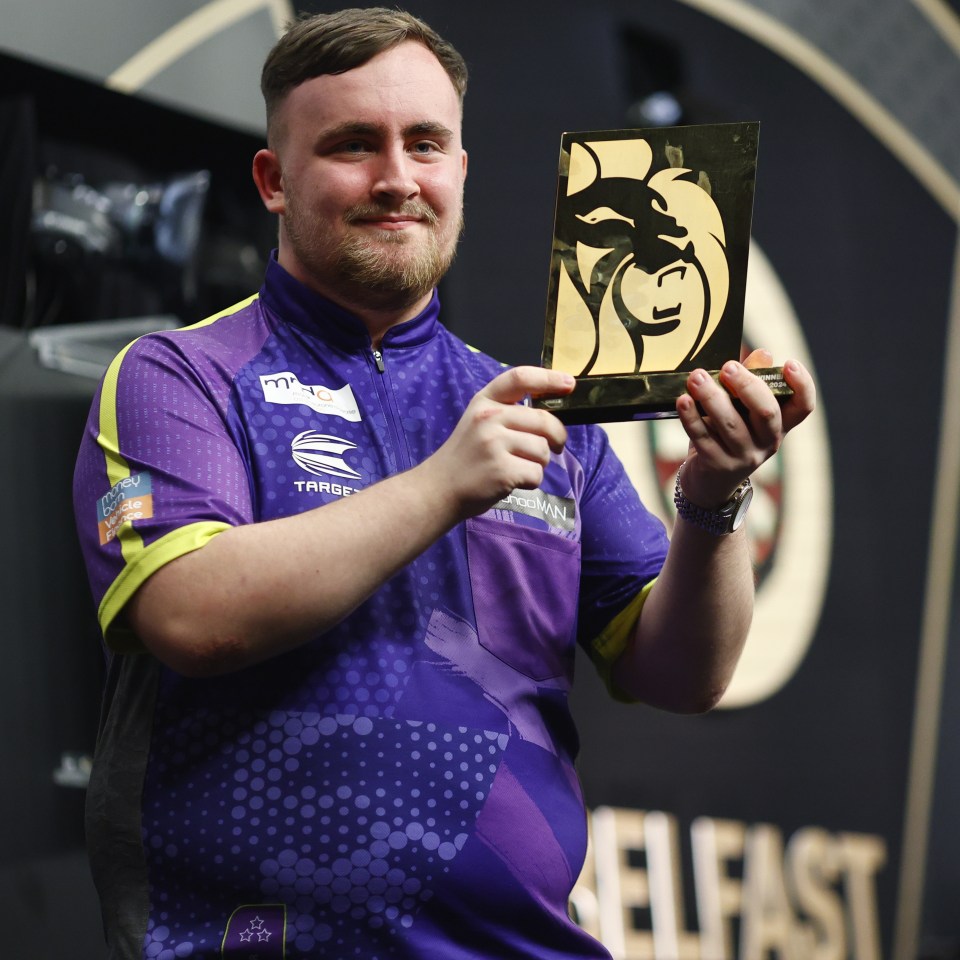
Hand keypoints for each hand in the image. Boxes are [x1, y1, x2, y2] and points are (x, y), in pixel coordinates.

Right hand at [428, 366, 573, 519]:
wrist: (438, 489)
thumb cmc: (466, 457)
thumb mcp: (478, 422)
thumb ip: (508, 413)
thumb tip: (552, 415)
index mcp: (484, 401)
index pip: (520, 378)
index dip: (548, 378)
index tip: (568, 384)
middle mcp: (489, 418)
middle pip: (544, 420)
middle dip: (558, 437)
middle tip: (556, 447)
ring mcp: (494, 444)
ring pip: (543, 450)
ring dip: (539, 463)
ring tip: (517, 466)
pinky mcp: (501, 470)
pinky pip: (536, 473)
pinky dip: (531, 481)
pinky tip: (512, 480)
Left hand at [675, 348, 815, 507]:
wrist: (709, 483)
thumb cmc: (726, 435)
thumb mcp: (741, 410)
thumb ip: (751, 382)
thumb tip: (763, 353)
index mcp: (779, 425)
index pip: (803, 407)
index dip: (802, 386)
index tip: (790, 364)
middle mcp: (767, 442)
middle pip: (766, 412)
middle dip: (747, 386)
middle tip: (727, 367)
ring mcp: (743, 457)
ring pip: (731, 424)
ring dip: (712, 397)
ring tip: (696, 377)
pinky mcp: (717, 465)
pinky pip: (703, 437)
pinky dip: (691, 417)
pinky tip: (683, 400)